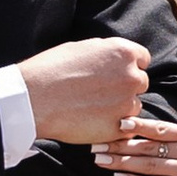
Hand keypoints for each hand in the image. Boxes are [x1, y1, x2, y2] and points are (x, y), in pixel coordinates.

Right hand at [22, 36, 151, 143]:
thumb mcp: (81, 48)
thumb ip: (105, 52)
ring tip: (92, 108)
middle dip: (124, 87)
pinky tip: (93, 121)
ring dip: (120, 108)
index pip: (142, 59)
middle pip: (140, 83)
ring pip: (134, 106)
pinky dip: (113, 126)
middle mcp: (131, 76)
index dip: (128, 66)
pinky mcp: (119, 127)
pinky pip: (126, 128)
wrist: (34, 99)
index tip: (115, 74)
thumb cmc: (51, 70)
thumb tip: (115, 57)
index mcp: (123, 52)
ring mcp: (126, 103)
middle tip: (100, 93)